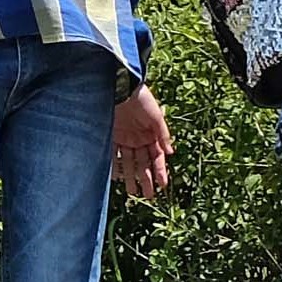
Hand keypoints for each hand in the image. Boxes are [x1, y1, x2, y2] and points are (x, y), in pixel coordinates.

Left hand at [110, 84, 172, 198]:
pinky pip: (113, 155)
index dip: (160, 171)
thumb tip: (170, 152)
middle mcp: (138, 139)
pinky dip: (115, 166)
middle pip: (143, 163)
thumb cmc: (141, 98)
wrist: (120, 85)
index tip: (163, 185)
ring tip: (132, 193)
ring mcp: (124, 138)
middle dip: (146, 179)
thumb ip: (163, 134)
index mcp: (151, 134)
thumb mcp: (156, 116)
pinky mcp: (110, 135)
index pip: (157, 157)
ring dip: (131, 177)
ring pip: (128, 162)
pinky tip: (117, 179)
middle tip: (148, 196)